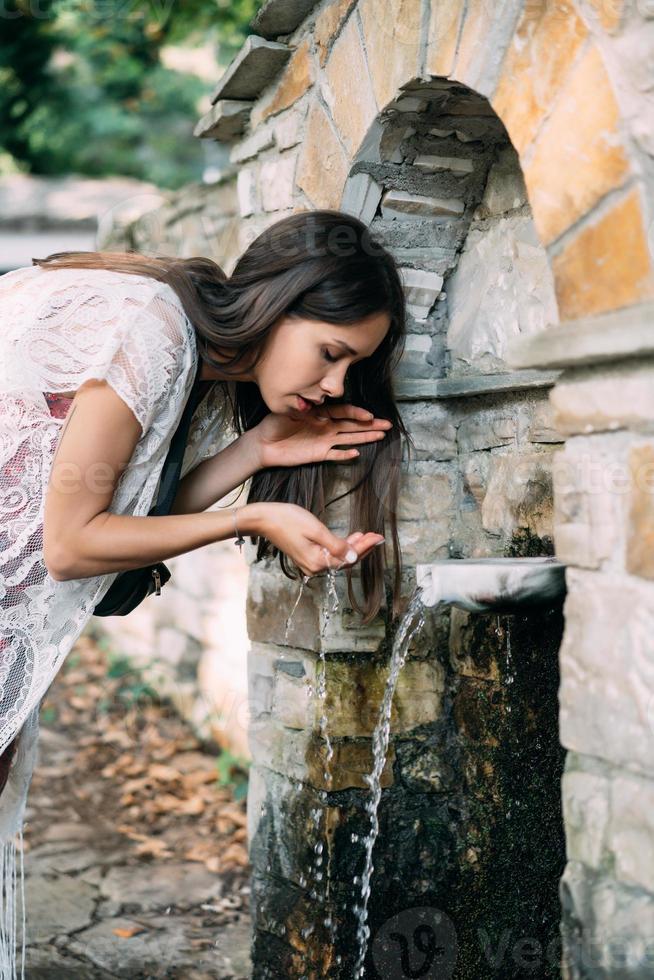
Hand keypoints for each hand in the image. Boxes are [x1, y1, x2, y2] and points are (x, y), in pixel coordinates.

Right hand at [248, 502, 384, 577]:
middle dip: (363, 548)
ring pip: (338, 558)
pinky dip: (341, 547)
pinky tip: (349, 539)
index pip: (349, 558)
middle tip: (377, 536)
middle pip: (345, 560)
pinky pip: (329, 556)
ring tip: (367, 536)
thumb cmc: (288, 520)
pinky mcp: (306, 557)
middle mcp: (314, 568)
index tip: (379, 536)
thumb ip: (336, 545)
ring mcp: (309, 564)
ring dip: (353, 547)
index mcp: (318, 562)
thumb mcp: (316, 529)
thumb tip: (354, 557)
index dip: (366, 547)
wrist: (264, 519)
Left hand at [251, 403, 392, 469]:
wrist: (262, 444)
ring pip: (348, 438)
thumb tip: (315, 403)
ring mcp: (323, 440)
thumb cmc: (273, 423)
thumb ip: (303, 407)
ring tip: (381, 435)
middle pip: (352, 425)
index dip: (356, 414)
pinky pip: (335, 454)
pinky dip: (345, 454)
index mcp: (320, 413)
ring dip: (364, 437)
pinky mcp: (318, 454)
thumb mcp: (287, 410)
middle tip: (387, 425)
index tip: (368, 416)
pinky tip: (357, 453)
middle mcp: (325, 426)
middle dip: (370, 425)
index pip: (344, 412)